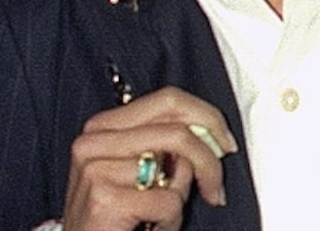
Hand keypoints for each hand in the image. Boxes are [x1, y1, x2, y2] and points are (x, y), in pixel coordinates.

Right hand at [61, 86, 238, 230]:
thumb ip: (164, 145)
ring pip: (178, 170)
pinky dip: (170, 221)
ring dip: (180, 201)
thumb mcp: (138, 171)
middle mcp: (94, 141)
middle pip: (178, 130)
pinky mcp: (104, 199)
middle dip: (209, 160)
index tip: (225, 143)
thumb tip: (211, 134)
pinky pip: (167, 202)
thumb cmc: (114, 218)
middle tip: (216, 188)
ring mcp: (96, 168)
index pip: (168, 100)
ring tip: (161, 217)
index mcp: (103, 126)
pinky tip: (151, 228)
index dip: (208, 117)